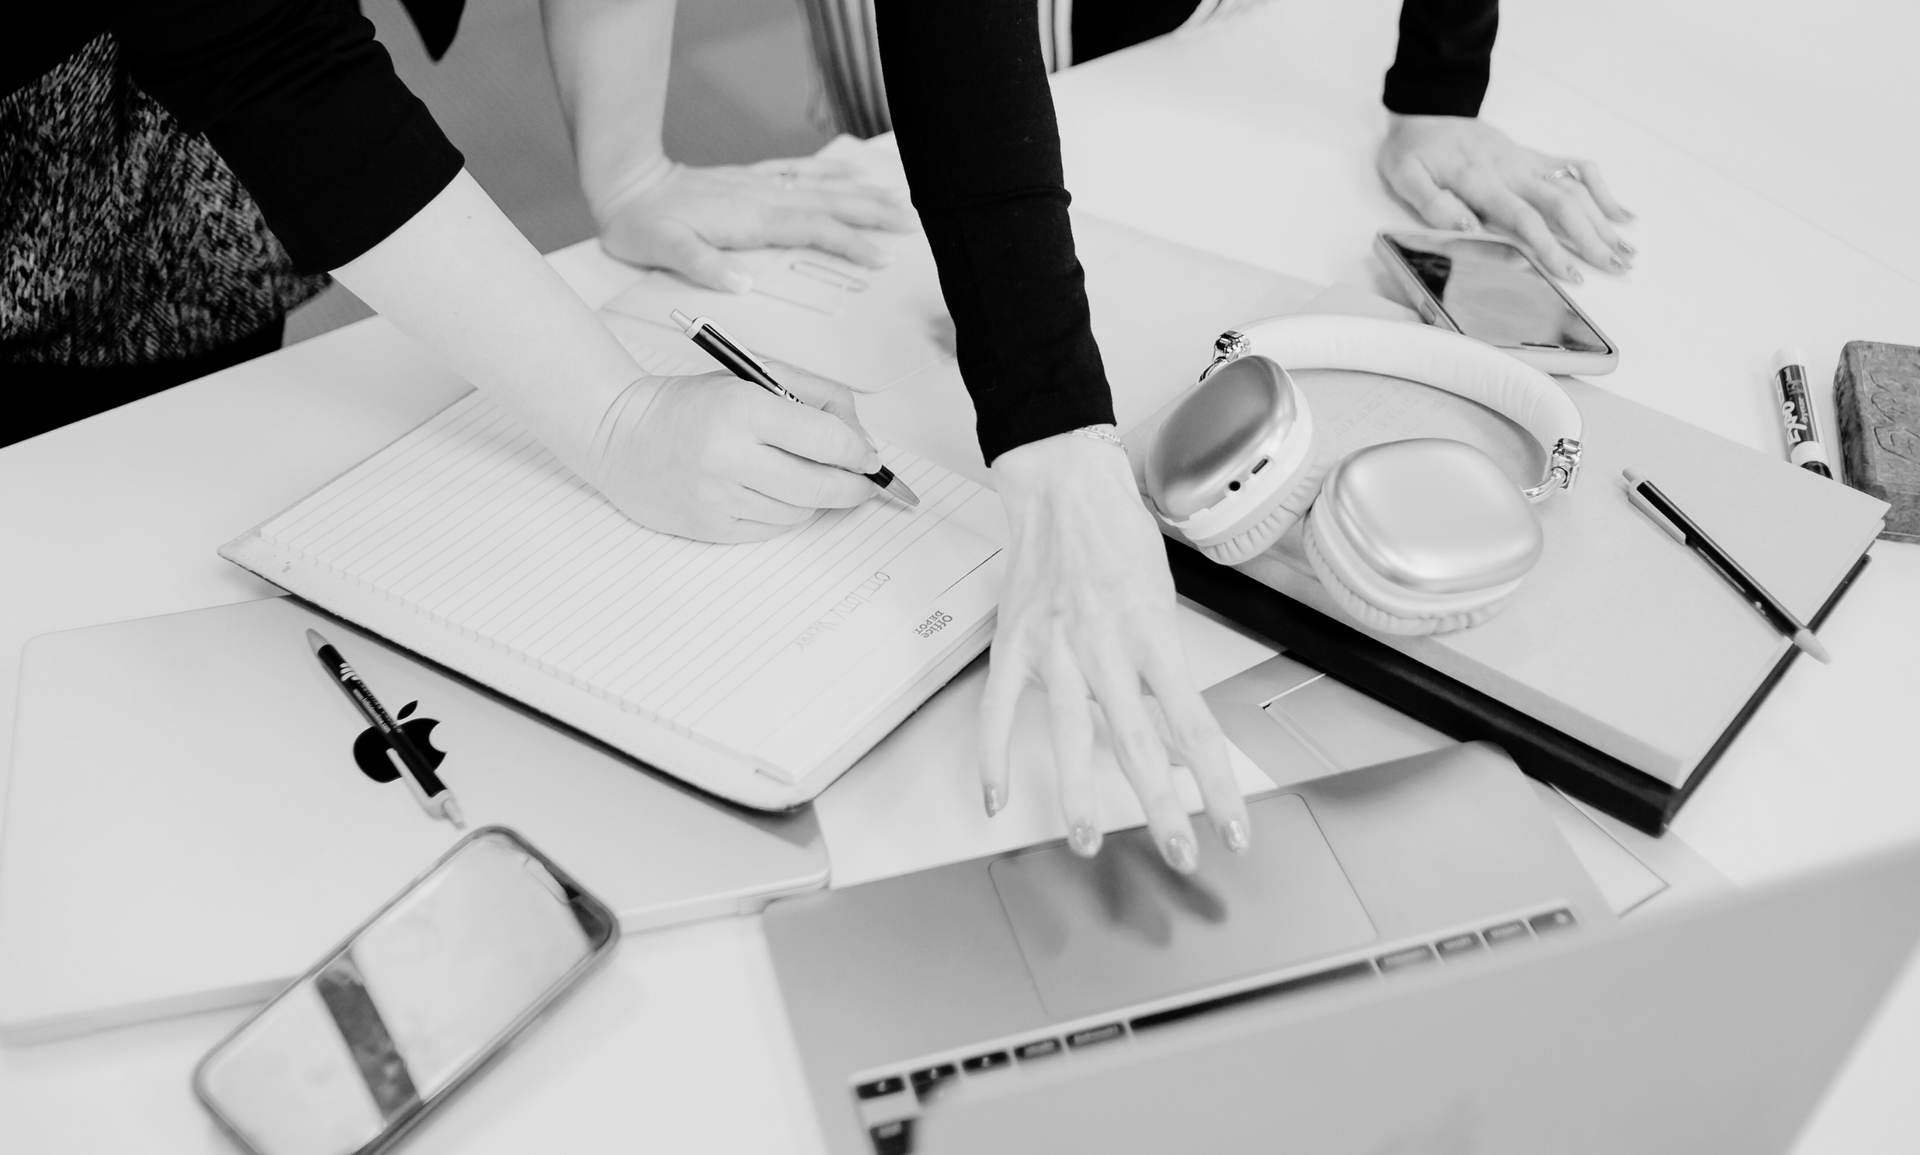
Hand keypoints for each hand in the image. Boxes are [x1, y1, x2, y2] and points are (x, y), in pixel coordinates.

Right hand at [591, 359, 882, 542]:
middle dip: (854, 486)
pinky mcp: (710, 527)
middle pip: (822, 486)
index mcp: (743, 408)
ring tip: (807, 479)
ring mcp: (718, 497)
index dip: (861, 453)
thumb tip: (861, 441)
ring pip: (801, 513)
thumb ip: (815, 396)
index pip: (828, 440)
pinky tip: (774, 494)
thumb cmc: (690, 405)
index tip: (870, 457)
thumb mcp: (753, 377)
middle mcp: (729, 455)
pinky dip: (785, 514)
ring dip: (816, 500)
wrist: (620, 435)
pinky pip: (772, 530)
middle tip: (864, 482)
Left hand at [596, 156, 913, 292]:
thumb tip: (742, 284)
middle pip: (831, 205)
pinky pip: (800, 172)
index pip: (813, 230)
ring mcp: (761, 186)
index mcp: (751, 220)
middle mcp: (763, 199)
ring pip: (823, 188)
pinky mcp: (753, 180)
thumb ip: (703, 266)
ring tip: (899, 199)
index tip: (881, 257)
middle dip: (873, 215)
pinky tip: (851, 171)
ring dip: (862, 194)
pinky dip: (829, 171)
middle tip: (912, 225)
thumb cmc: (644, 224)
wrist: (627, 185)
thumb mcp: (665, 251)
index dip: (850, 243)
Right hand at [982, 433, 1250, 872]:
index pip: (1194, 728)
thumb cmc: (1118, 535)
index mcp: (1153, 636)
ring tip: (1087, 840)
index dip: (1217, 786)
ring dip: (1079, 796)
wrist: (1062, 486)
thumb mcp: (1163, 602)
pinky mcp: (1012, 646)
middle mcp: (1106, 648)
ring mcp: (1054, 649)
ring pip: (1067, 735)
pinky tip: (997, 797)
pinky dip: (992, 758)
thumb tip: (1173, 742)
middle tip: (1179, 855)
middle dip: (1162, 809)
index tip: (1234, 828)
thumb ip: (1165, 674)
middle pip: (1139, 743)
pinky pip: (997, 712)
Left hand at [1377, 114, 1635, 280]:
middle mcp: (1511, 169)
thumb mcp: (1406, 178)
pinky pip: (1575, 168)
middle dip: (1591, 238)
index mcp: (1480, 180)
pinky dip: (1602, 189)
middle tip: (1615, 268)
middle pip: (1561, 205)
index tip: (1569, 274)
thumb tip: (1471, 228)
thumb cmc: (1413, 151)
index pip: (1523, 218)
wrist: (1426, 111)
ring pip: (1575, 188)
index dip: (1549, 247)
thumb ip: (1435, 204)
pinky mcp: (1533, 156)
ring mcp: (1526, 161)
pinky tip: (1621, 213)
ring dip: (1603, 220)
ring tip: (1626, 250)